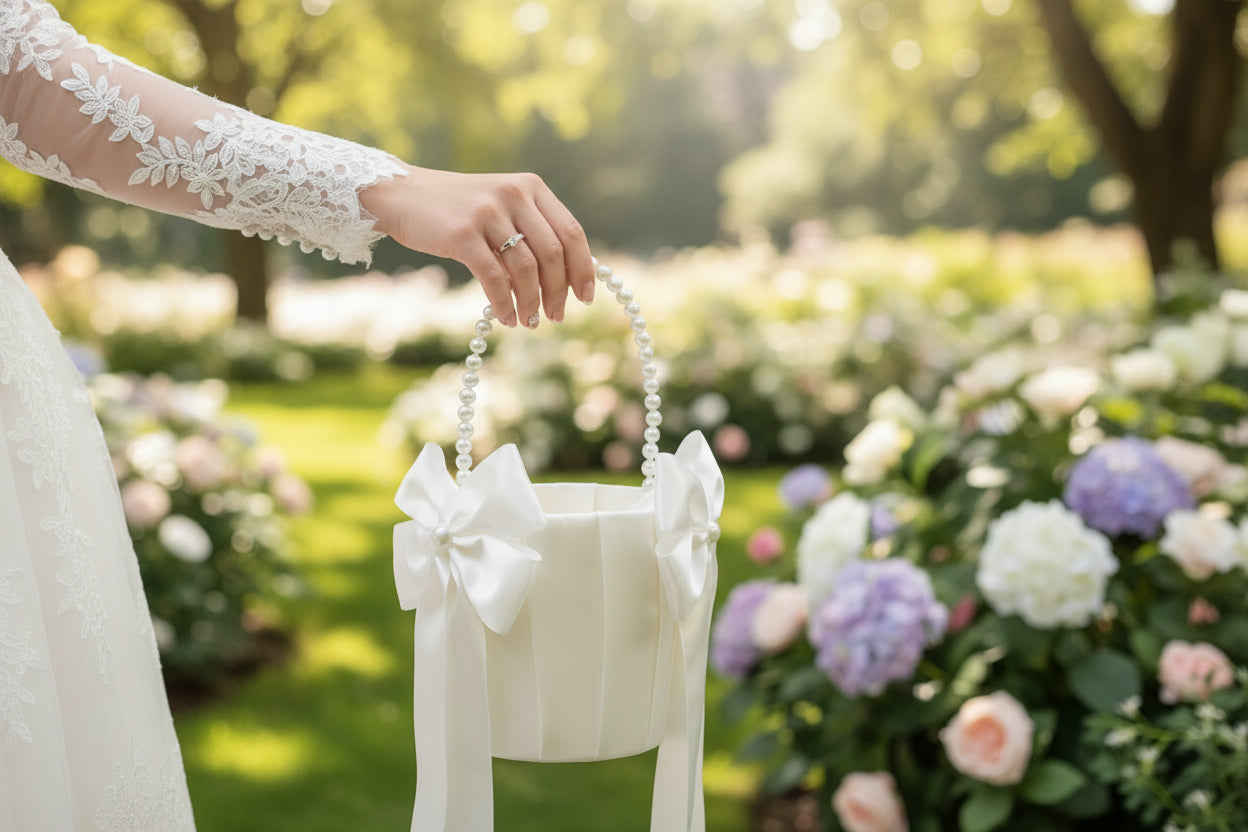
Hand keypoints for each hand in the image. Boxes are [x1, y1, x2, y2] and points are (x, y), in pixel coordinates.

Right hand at [360, 165, 595, 327]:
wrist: (402, 195)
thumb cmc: (456, 209)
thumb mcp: (501, 206)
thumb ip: (531, 229)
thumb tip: (565, 278)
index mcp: (530, 187)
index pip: (572, 232)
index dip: (583, 269)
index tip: (585, 298)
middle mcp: (514, 194)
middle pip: (553, 254)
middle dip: (559, 292)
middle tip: (556, 317)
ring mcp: (487, 212)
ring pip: (526, 269)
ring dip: (532, 302)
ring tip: (529, 322)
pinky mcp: (462, 233)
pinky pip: (494, 277)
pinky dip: (504, 303)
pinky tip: (506, 318)